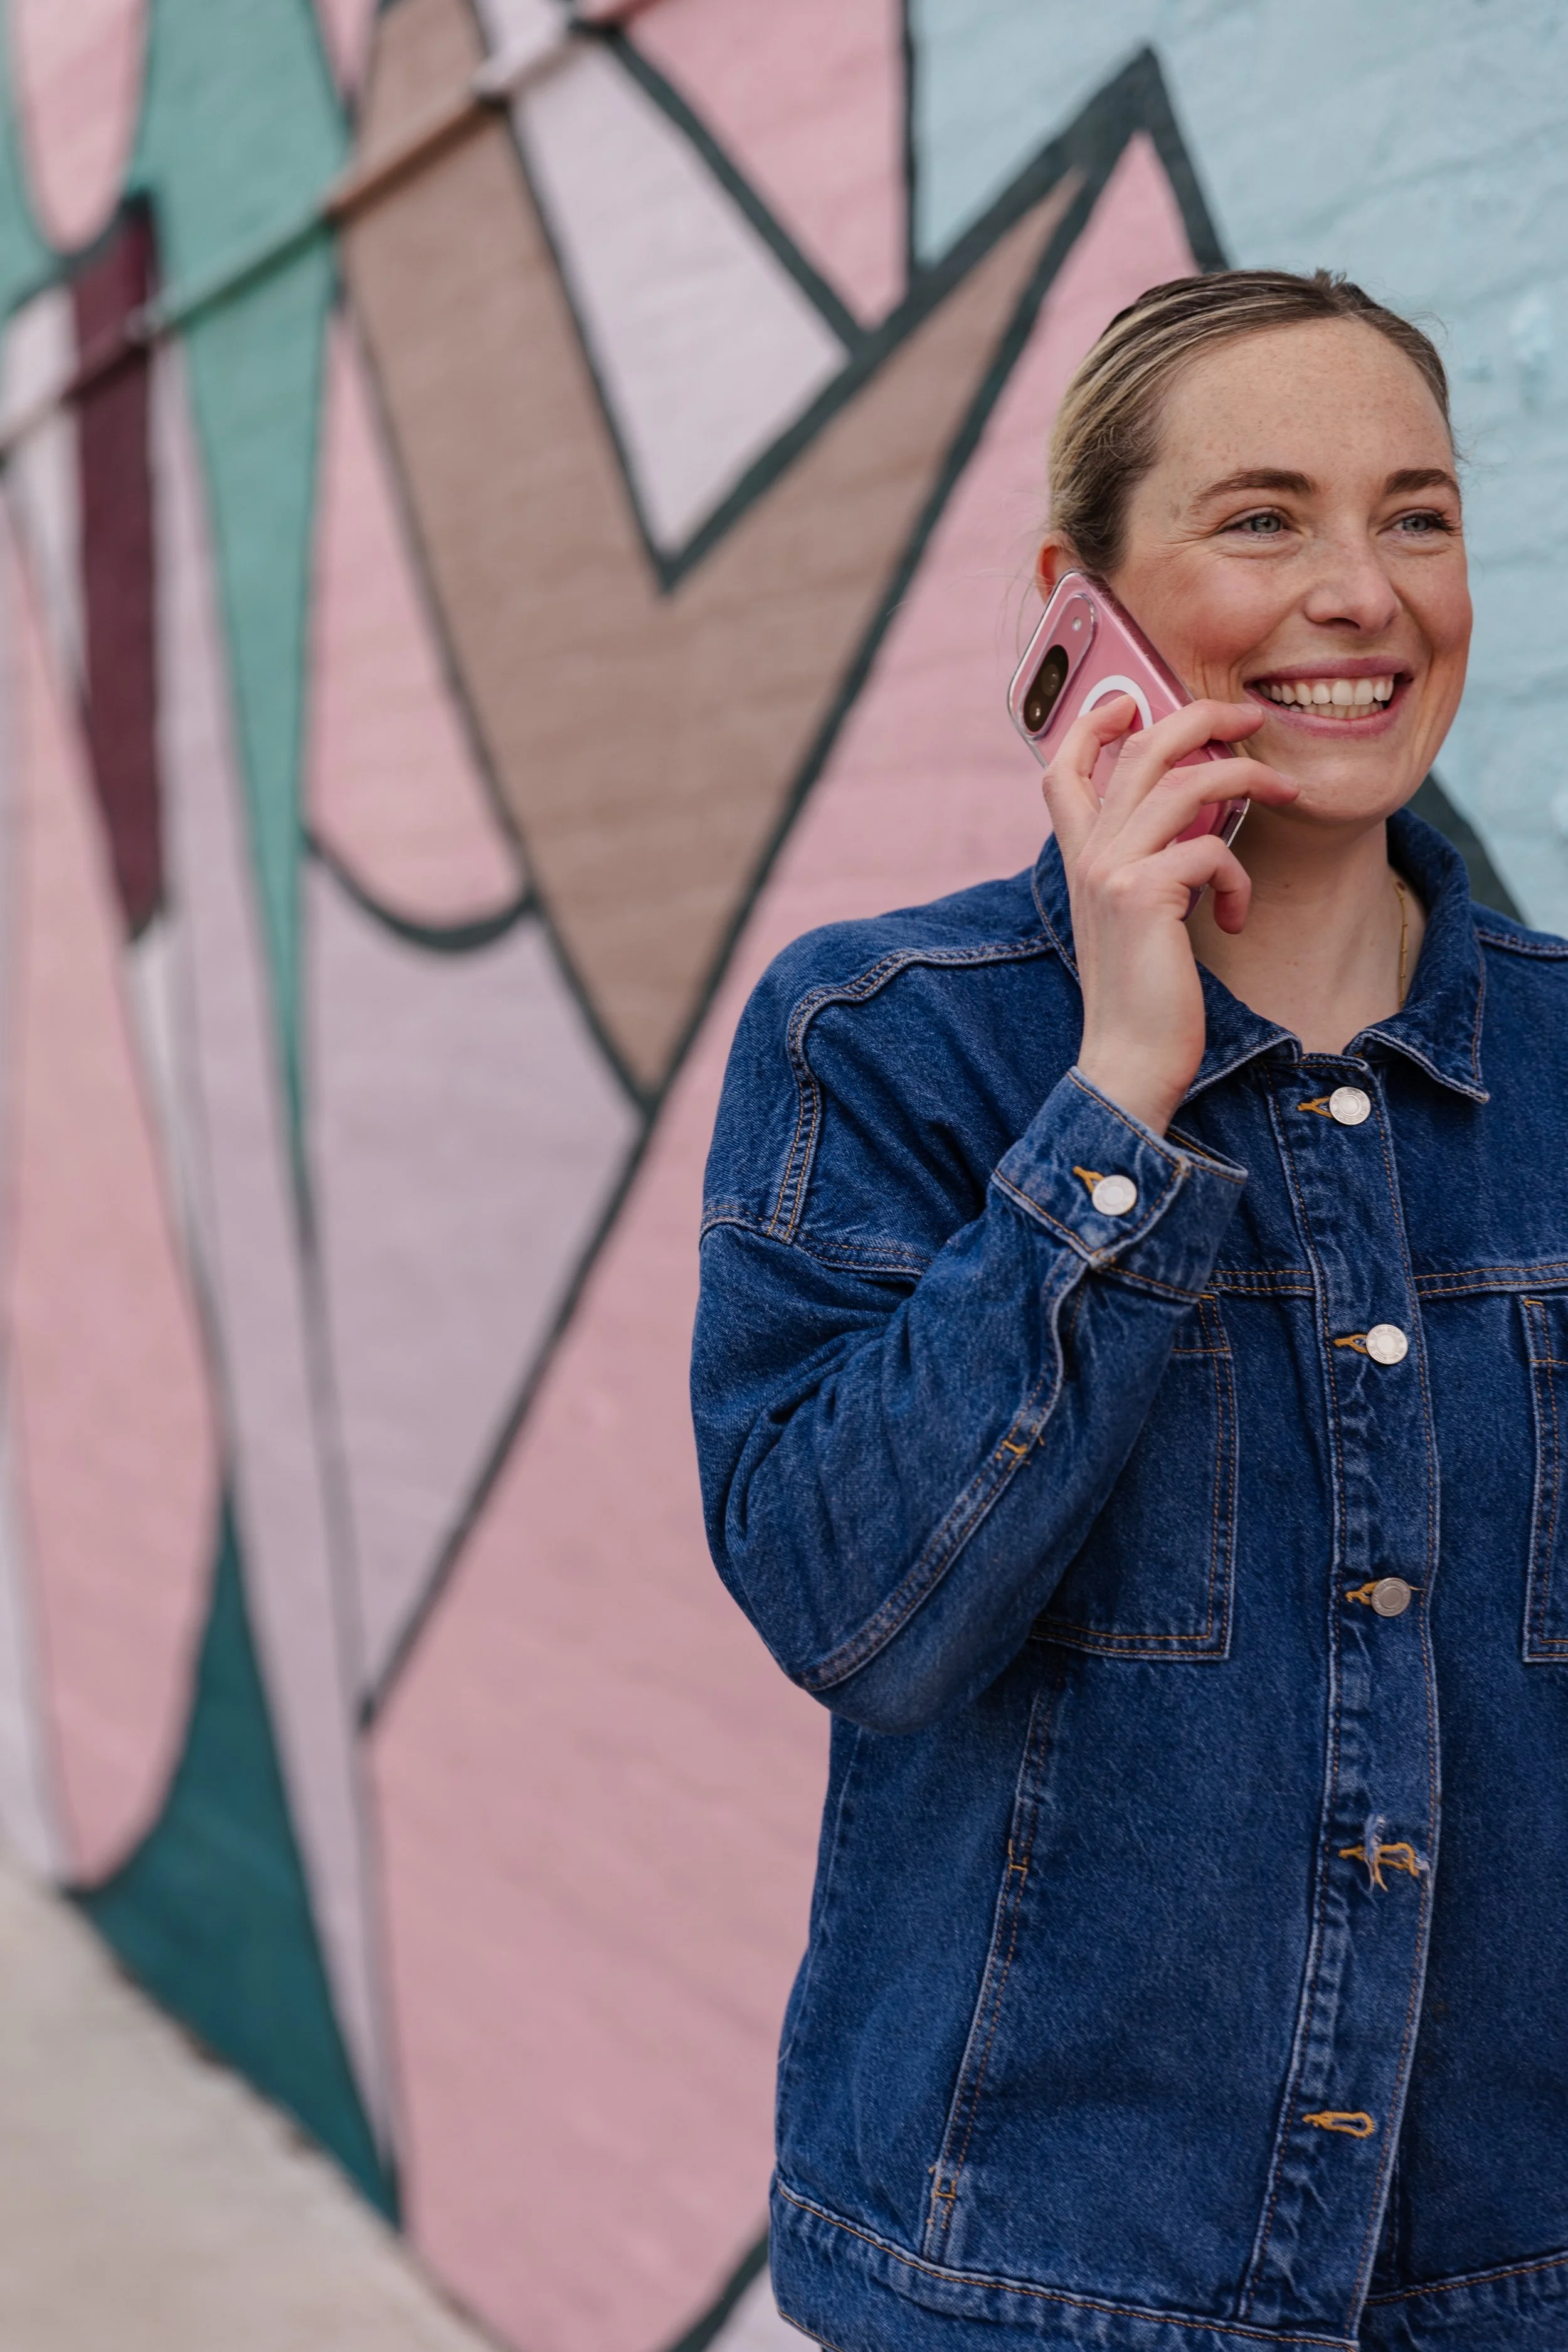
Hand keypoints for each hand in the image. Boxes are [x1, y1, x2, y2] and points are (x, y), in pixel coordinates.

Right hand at [1042, 696, 1297, 1134]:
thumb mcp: (1131, 918)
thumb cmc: (1140, 995)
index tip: (1135, 700)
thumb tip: (1193, 817)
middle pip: (1140, 749)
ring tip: (1283, 792)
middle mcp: (1088, 854)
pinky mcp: (1143, 894)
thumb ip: (1143, 864)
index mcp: (1080, 857)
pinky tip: (1235, 915)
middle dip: (1202, 719)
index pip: (1065, 768)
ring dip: (1246, 780)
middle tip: (1248, 720)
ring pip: (1186, 782)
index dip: (1096, 722)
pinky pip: (1211, 848)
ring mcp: (1111, 870)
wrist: (1127, 1059)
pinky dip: (1237, 879)